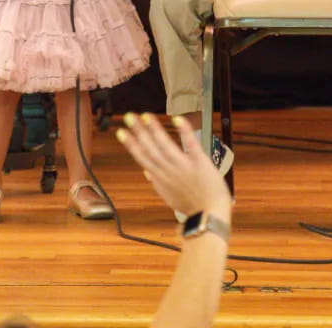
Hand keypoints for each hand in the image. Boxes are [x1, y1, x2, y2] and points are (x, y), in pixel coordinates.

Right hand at [117, 113, 231, 216]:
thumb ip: (157, 183)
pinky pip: (190, 143)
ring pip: (165, 144)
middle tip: (129, 117)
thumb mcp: (170, 197)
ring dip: (154, 128)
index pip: (142, 158)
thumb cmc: (192, 207)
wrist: (210, 216)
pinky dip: (184, 131)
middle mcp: (168, 171)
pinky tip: (177, 119)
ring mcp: (183, 166)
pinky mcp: (199, 162)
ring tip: (145, 116)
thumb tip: (146, 172)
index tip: (122, 133)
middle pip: (150, 148)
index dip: (131, 144)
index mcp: (160, 179)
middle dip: (138, 131)